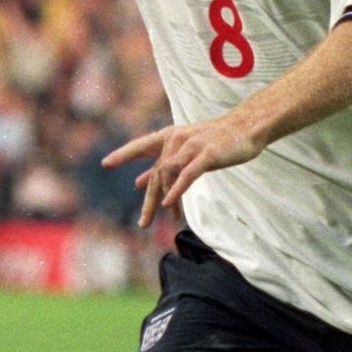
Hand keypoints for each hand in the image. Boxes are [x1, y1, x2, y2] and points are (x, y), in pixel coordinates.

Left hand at [103, 118, 263, 227]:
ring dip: (166, 200)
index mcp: (170, 136)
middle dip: (148, 200)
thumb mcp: (186, 151)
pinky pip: (187, 175)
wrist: (246, 128)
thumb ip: (163, 165)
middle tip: (143, 222)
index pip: (141, 145)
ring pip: (170, 176)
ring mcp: (191, 146)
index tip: (106, 163)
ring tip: (167, 219)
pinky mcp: (206, 155)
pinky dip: (177, 190)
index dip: (123, 154)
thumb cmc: (217, 140)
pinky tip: (170, 204)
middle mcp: (177, 139)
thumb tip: (138, 181)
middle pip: (157, 173)